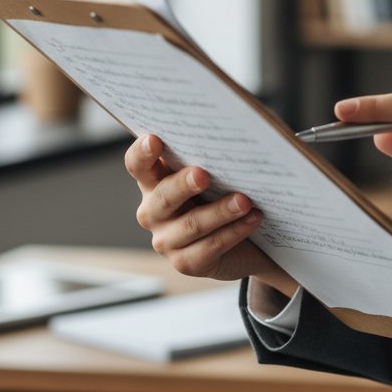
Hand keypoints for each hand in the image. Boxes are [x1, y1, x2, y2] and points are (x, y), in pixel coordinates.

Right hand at [125, 134, 296, 294]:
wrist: (245, 239)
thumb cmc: (224, 192)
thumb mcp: (215, 172)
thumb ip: (211, 154)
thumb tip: (234, 128)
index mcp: (155, 181)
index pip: (138, 165)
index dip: (142, 153)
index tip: (154, 140)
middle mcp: (154, 211)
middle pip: (163, 197)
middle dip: (183, 184)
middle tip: (204, 174)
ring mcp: (167, 240)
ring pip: (191, 224)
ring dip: (220, 211)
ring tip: (245, 200)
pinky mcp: (186, 262)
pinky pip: (210, 247)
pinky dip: (234, 231)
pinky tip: (253, 218)